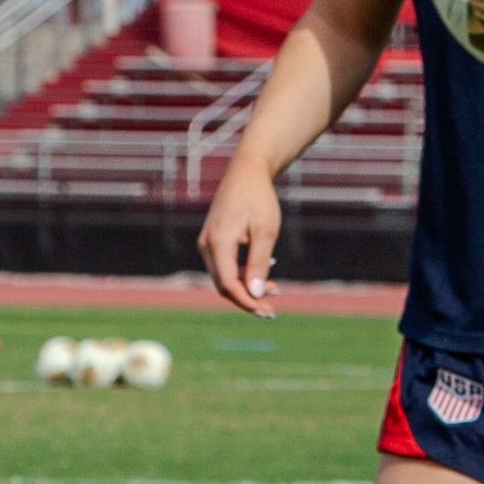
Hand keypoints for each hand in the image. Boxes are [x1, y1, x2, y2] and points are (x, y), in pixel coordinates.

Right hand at [199, 168, 282, 314]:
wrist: (247, 172)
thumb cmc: (259, 199)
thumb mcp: (265, 231)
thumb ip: (259, 264)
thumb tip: (256, 294)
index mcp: (218, 242)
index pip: (228, 284)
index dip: (247, 301)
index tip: (267, 312)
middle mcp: (207, 245)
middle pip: (223, 285)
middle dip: (248, 298)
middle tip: (273, 309)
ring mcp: (207, 242)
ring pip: (223, 277)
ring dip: (246, 287)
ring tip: (276, 289)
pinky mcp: (212, 240)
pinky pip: (224, 266)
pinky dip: (242, 274)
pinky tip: (265, 270)